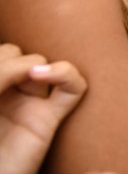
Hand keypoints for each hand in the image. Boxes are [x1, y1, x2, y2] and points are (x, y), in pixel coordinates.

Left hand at [0, 44, 86, 173]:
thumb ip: (0, 75)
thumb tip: (36, 66)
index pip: (5, 52)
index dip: (3, 57)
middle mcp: (9, 92)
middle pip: (24, 55)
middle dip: (17, 61)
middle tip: (5, 84)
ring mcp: (30, 106)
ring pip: (50, 66)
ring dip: (39, 68)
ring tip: (26, 83)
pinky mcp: (48, 121)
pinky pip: (73, 90)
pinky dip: (68, 75)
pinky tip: (51, 74)